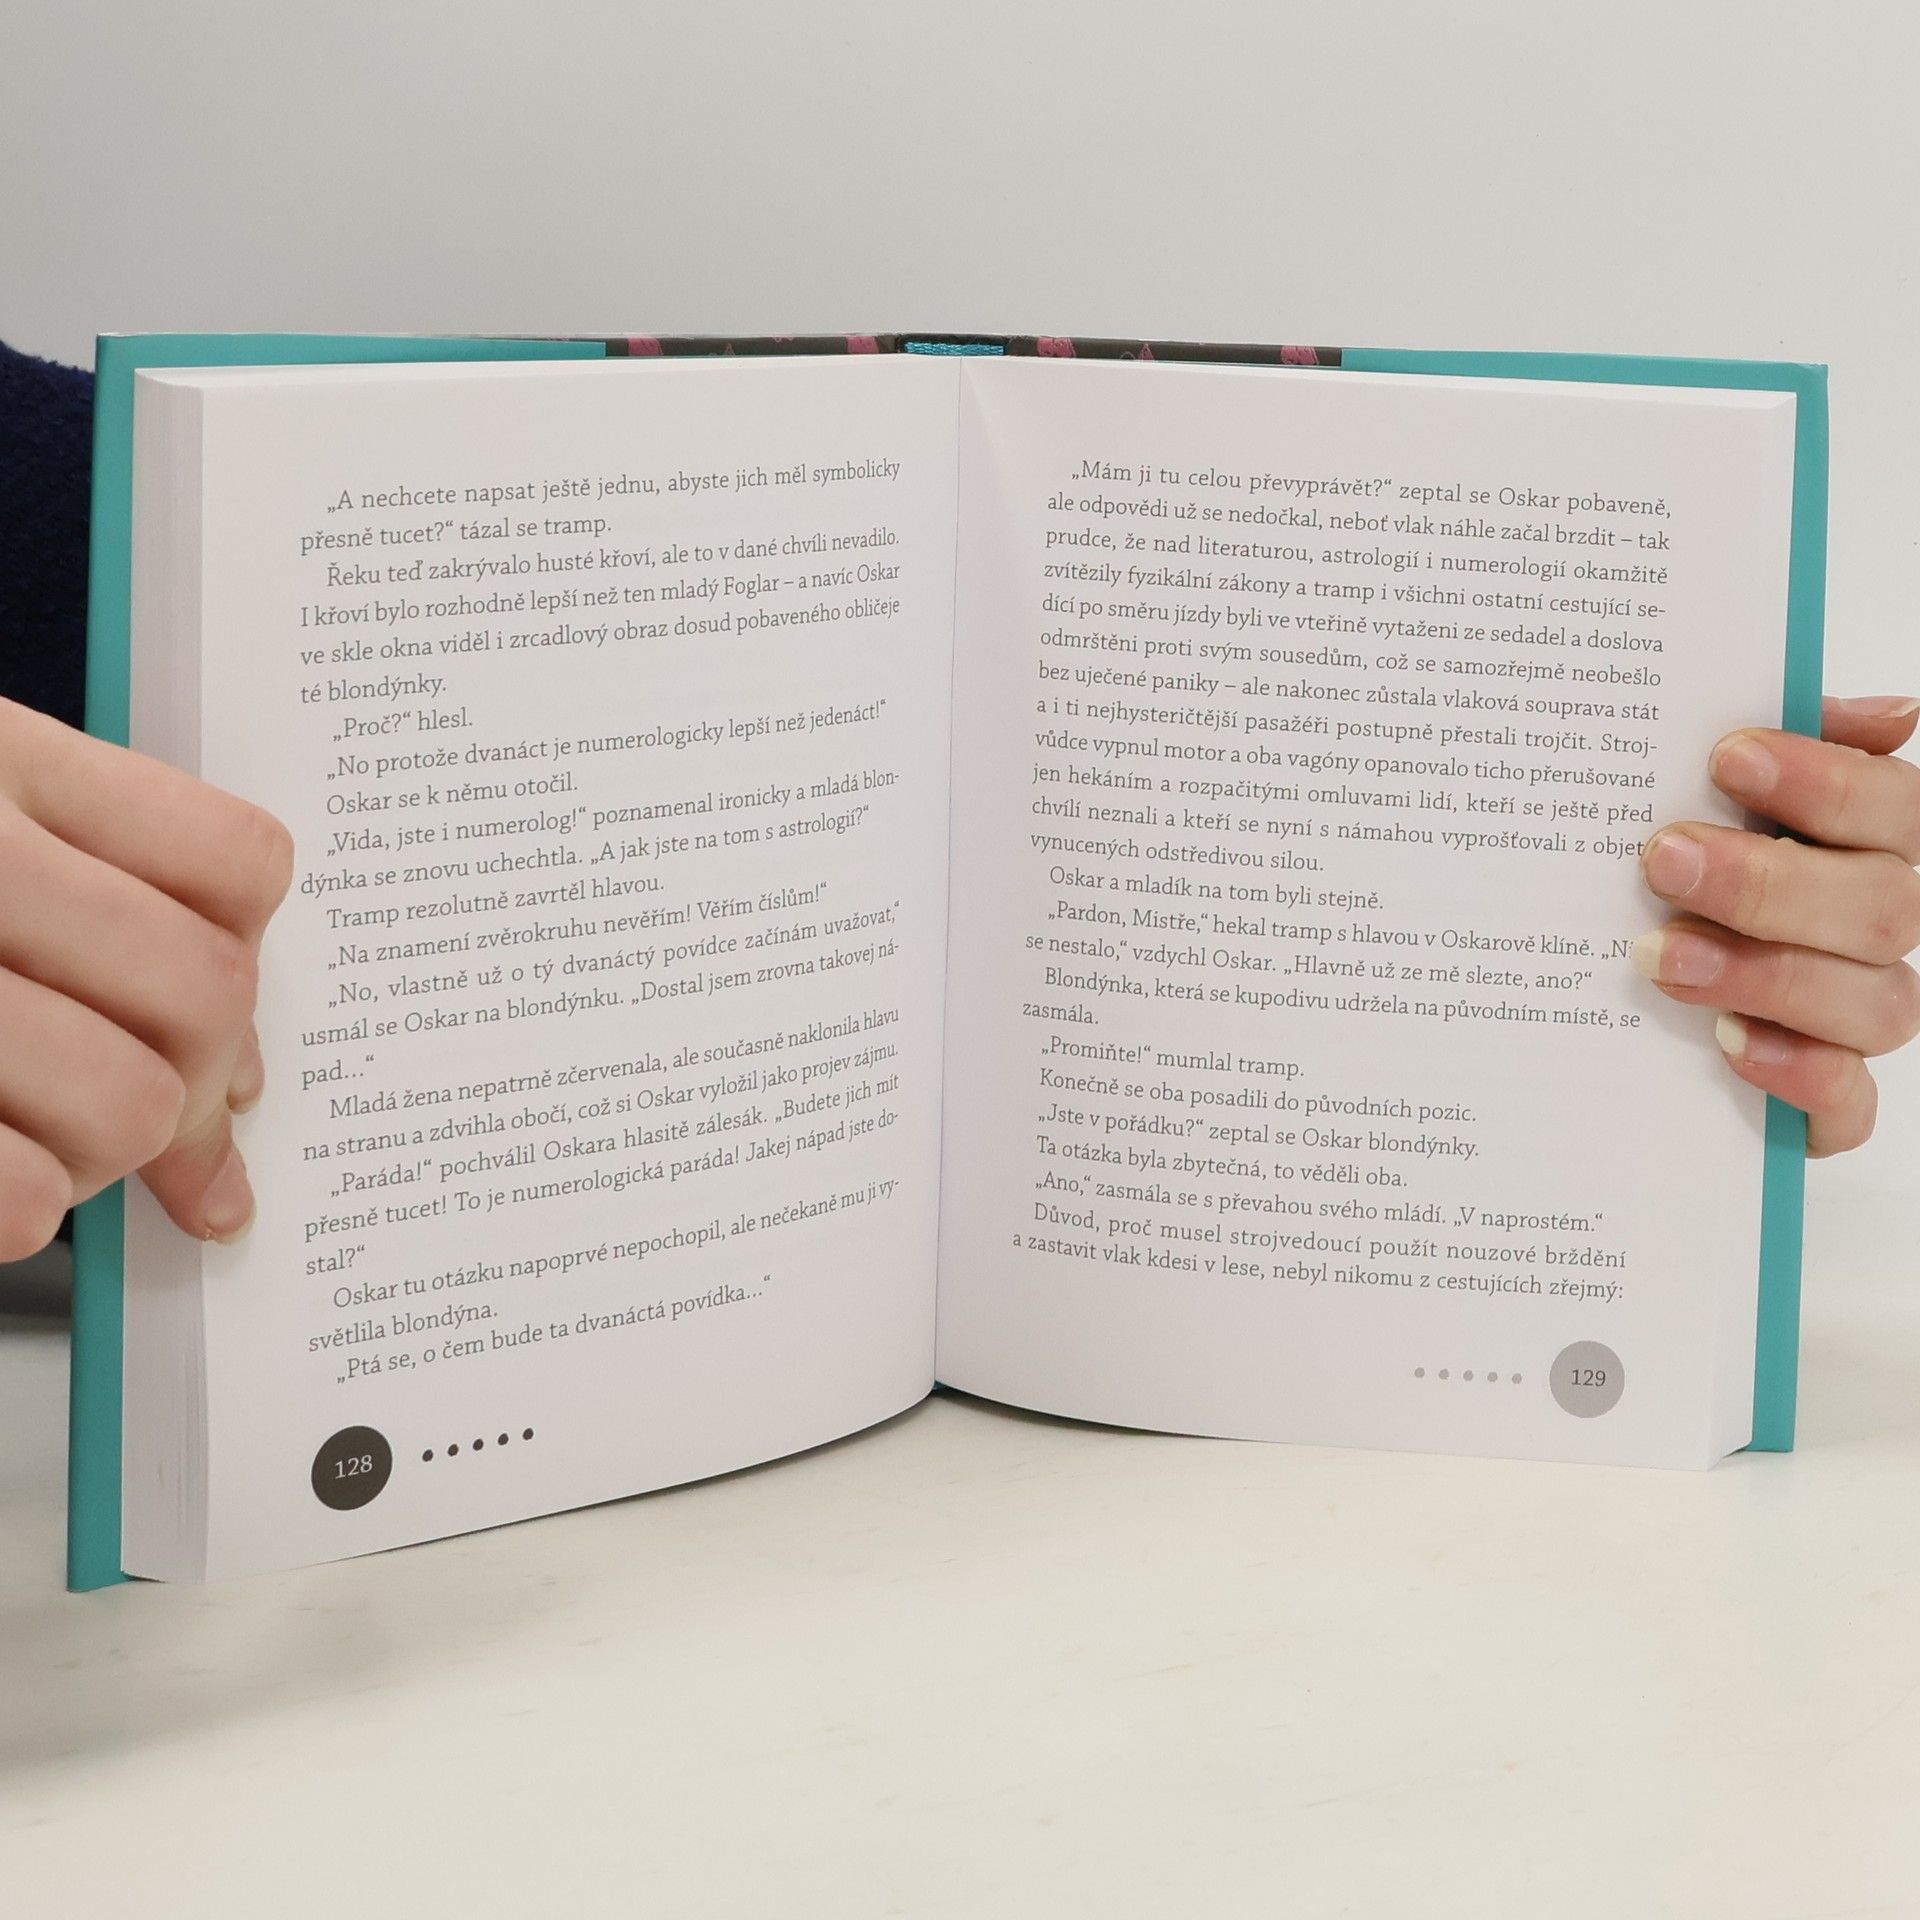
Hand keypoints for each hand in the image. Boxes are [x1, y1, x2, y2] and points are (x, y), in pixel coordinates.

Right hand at [0, 697, 292, 1258]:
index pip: (240, 862)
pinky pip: (26, 1192)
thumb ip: (104, 913)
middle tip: (140, 1101)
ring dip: (107, 1151)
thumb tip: (244, 1083)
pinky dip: (26, 1208)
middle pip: (207, 992)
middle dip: (192, 1073)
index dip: (247, 950)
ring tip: (40, 1130)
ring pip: (133, 1103)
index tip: (215, 998)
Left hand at [1631, 694, 1919, 1155]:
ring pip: (1870, 1003)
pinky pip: (1847, 1102)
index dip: (1825, 781)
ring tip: (1658, 956)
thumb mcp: (1715, 804)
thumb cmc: (1689, 879)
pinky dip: (1796, 1072)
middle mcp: (1881, 932)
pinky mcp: (1830, 1102)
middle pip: (1879, 907)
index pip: (1896, 807)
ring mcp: (1860, 1019)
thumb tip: (1890, 714)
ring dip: (1762, 974)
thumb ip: (1781, 749)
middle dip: (1766, 882)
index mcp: (1872, 848)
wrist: (1627, 1008)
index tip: (1728, 759)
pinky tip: (1728, 1041)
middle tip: (1663, 859)